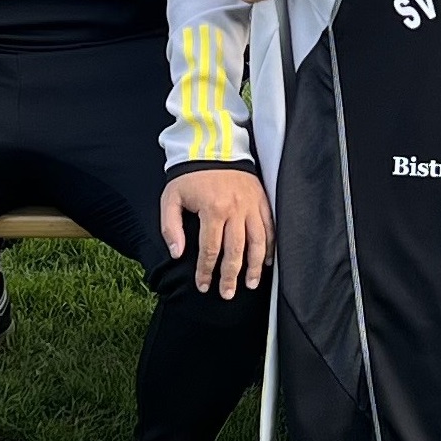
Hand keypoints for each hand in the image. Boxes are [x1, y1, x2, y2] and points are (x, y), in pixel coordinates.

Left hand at [160, 166, 272, 294]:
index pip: (210, 249)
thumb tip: (177, 253)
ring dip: (254, 266)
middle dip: (231, 276)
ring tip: (251, 284)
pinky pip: (269, 227)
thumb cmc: (190, 175)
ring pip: (257, 242)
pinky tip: (266, 262)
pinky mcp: (262, 200)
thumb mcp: (171, 198)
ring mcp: (252, 205)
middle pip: (235, 251)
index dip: (206, 271)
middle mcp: (235, 210)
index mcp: (212, 210)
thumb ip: (170, 227)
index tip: (203, 286)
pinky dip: (269, 246)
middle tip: (227, 294)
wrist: (214, 145)